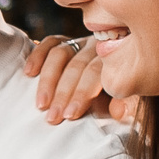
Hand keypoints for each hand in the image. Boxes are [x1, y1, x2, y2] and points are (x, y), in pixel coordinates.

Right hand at [21, 35, 138, 125]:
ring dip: (48, 80)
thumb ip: (128, 105)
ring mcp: (81, 42)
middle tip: (53, 117)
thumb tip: (119, 112)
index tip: (70, 115)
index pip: (96, 72)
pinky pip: (49, 43)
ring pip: (60, 54)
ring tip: (41, 104)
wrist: (120, 78)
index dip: (82, 93)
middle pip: (76, 65)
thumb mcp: (129, 101)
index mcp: (117, 59)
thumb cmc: (121, 96)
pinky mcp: (65, 41)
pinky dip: (37, 56)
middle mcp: (99, 47)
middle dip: (63, 93)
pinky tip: (29, 73)